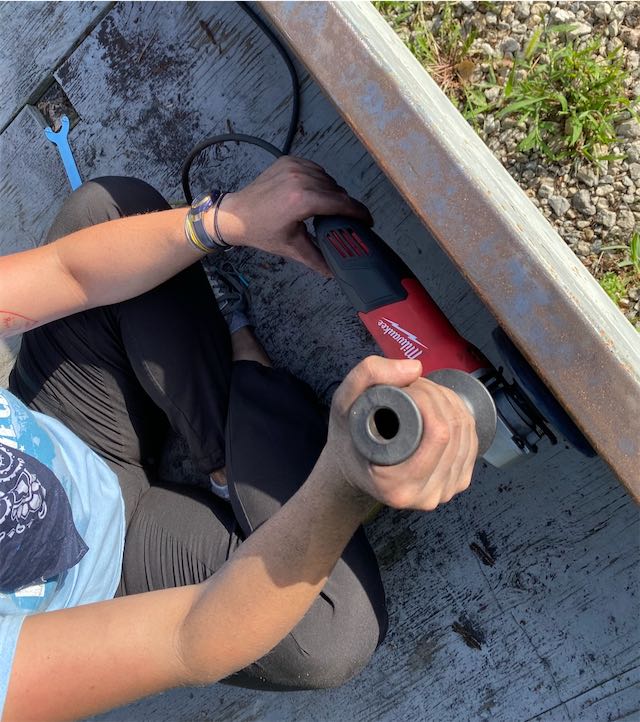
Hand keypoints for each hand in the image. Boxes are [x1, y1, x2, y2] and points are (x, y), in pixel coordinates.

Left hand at [216, 156, 371, 274]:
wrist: (236, 214)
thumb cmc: (262, 231)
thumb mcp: (292, 248)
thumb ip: (318, 259)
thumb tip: (336, 272)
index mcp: (302, 200)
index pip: (342, 204)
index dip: (359, 213)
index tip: (368, 221)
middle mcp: (300, 179)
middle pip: (337, 191)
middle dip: (345, 206)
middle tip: (347, 220)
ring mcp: (294, 166)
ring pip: (328, 179)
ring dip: (333, 193)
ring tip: (330, 209)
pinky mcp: (288, 160)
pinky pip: (316, 169)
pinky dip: (320, 180)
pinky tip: (316, 193)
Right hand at [324, 356, 478, 510]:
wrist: (354, 467)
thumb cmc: (348, 438)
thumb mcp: (343, 402)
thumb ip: (368, 376)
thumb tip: (416, 369)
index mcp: (396, 487)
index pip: (438, 434)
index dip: (428, 399)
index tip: (406, 387)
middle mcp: (425, 496)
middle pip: (455, 431)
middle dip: (438, 396)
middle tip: (413, 384)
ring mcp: (445, 492)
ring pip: (466, 433)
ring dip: (449, 402)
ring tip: (422, 393)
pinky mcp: (457, 483)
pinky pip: (471, 441)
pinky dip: (459, 415)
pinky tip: (439, 406)